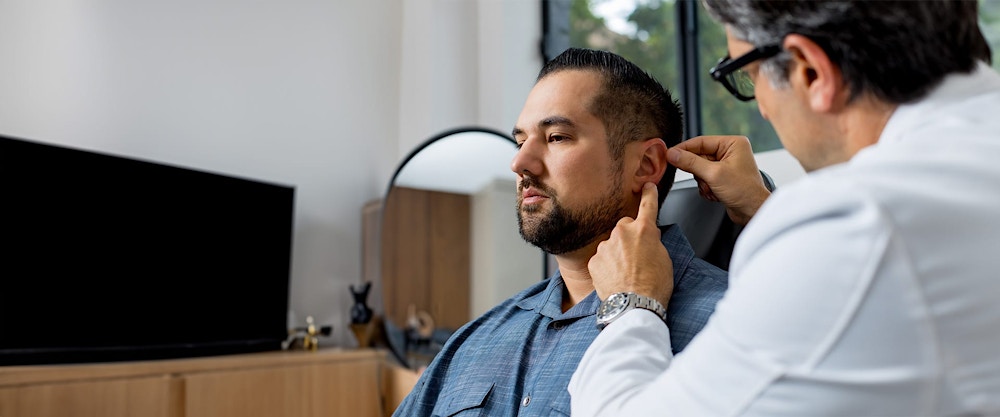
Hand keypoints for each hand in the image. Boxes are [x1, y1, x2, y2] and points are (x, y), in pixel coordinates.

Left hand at [588, 182, 673, 307]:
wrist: (634, 305)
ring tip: (627, 274)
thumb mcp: (665, 259)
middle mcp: (622, 233)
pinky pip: (602, 259)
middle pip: (625, 226)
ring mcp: (606, 246)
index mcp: (644, 230)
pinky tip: (616, 279)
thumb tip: (648, 237)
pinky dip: (607, 266)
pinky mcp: (594, 260)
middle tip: (638, 257)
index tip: (647, 186)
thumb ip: (654, 242)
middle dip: (630, 237)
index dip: (648, 194)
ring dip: (618, 254)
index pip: (647, 205)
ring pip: (612, 244)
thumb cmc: (654, 286)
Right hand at [668, 135, 770, 224]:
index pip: (701, 141)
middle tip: (700, 178)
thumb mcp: (713, 174)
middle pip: (699, 156)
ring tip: (713, 188)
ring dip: (702, 182)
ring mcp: (726, 165)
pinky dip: (705, 187)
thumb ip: (690, 162)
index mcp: (732, 143)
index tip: (669, 154)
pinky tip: (715, 193)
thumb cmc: (744, 191)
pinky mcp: (722, 178)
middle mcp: (730, 152)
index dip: (684, 148)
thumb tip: (672, 154)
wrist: (753, 211)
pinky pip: (704, 178)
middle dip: (698, 171)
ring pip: (699, 169)